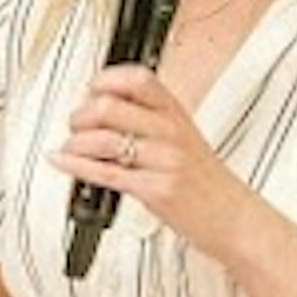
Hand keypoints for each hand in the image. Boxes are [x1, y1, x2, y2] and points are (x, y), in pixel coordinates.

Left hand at [55, 62, 240, 263]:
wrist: (233, 218)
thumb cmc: (206, 182)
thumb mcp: (184, 137)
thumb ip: (151, 119)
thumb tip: (106, 107)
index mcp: (176, 113)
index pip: (136, 79)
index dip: (104, 80)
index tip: (89, 90)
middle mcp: (170, 132)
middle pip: (110, 106)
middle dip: (80, 114)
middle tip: (75, 124)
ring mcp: (164, 160)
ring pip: (103, 139)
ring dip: (75, 143)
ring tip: (70, 147)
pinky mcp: (156, 190)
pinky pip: (106, 172)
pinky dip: (75, 165)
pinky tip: (63, 161)